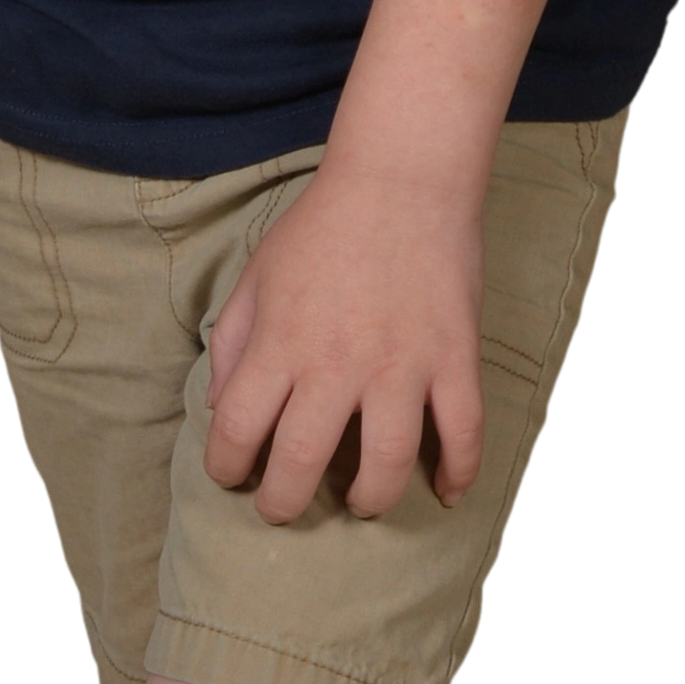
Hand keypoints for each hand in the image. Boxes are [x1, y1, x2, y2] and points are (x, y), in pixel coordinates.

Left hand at [203, 158, 485, 525]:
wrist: (400, 178)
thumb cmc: (322, 225)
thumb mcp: (257, 274)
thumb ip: (233, 342)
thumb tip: (222, 408)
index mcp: (280, 342)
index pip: (237, 429)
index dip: (226, 466)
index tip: (233, 474)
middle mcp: (336, 363)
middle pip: (301, 462)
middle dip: (283, 502)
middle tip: (284, 505)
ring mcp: (400, 364)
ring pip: (384, 465)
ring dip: (367, 500)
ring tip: (359, 501)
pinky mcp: (453, 358)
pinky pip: (463, 433)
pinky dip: (458, 473)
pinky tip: (445, 491)